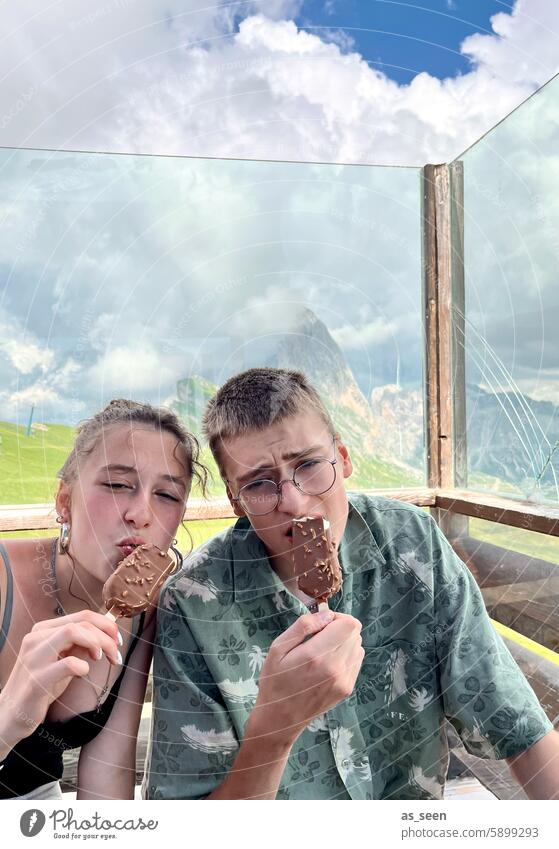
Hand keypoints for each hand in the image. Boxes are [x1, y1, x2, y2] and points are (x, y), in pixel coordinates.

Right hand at [0, 611, 120, 754]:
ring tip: (102, 659)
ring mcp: (34, 657)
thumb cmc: (42, 683)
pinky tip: (82, 673)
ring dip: (97, 644)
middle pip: (81, 622)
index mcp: (43, 630)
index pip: (82, 615)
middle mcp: (36, 638)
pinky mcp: (36, 679)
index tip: (118, 639)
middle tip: (115, 654)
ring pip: (73, 632)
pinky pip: (68, 664)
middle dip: (106, 636)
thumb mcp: (63, 658)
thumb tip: (107, 631)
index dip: (106, 624)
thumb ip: (80, 644)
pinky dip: (83, 666)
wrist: (13, 712)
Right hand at [247, 610, 363, 747]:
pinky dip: (346, 655)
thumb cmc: (274, 681)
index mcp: (316, 655)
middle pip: (355, 633)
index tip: (321, 623)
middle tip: (319, 637)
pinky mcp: (347, 689)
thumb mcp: (278, 648)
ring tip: (323, 651)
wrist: (280, 719)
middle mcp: (335, 668)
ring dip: (344, 642)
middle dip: (339, 628)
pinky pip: (356, 661)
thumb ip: (303, 626)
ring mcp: (344, 680)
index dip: (337, 617)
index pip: (349, 625)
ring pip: (358, 646)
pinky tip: (328, 663)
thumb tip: (327, 614)